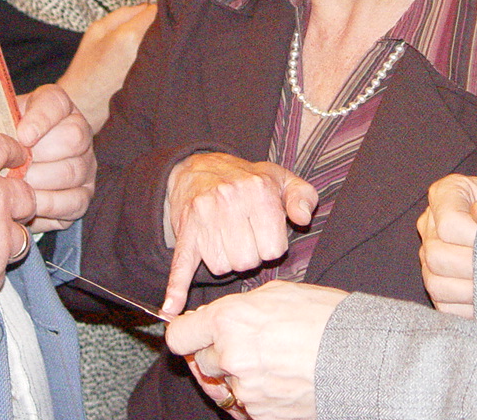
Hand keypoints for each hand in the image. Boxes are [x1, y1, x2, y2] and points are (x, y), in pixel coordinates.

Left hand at [17, 83, 94, 231]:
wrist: (19, 162)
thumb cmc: (5, 141)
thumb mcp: (0, 121)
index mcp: (57, 106)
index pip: (55, 103)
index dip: (41, 119)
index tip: (22, 136)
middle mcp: (79, 131)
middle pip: (73, 138)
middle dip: (39, 155)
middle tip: (15, 167)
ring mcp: (85, 164)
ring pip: (73, 171)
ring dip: (41, 181)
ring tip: (18, 186)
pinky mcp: (84, 194)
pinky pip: (75, 201)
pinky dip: (50, 204)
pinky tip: (30, 205)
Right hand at [58, 2, 156, 131]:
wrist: (83, 105)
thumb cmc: (86, 69)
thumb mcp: (95, 31)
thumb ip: (122, 13)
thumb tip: (145, 7)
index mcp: (129, 36)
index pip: (155, 10)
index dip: (151, 9)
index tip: (145, 14)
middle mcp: (145, 52)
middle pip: (166, 26)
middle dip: (159, 24)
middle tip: (147, 29)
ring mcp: (153, 69)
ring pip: (168, 43)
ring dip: (162, 41)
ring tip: (146, 47)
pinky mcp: (157, 82)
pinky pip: (166, 60)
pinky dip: (161, 58)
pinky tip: (147, 63)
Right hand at [161, 153, 317, 315]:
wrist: (200, 168)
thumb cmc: (248, 181)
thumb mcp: (282, 180)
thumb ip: (303, 197)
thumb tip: (303, 218)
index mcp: (258, 191)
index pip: (274, 250)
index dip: (272, 246)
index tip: (265, 234)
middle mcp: (230, 200)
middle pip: (246, 262)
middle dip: (249, 256)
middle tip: (245, 237)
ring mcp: (205, 216)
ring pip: (221, 267)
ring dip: (226, 261)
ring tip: (227, 239)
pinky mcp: (186, 231)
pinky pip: (181, 265)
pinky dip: (176, 289)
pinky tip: (172, 309)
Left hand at [167, 280, 347, 419]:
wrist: (358, 358)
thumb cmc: (324, 318)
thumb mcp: (276, 294)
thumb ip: (237, 307)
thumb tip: (213, 317)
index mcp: (227, 320)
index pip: (179, 335)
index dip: (187, 334)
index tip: (195, 333)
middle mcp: (229, 357)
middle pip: (203, 361)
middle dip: (220, 354)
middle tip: (251, 343)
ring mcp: (244, 390)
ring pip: (226, 384)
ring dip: (240, 376)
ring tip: (274, 361)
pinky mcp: (260, 415)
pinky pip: (246, 405)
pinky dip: (257, 395)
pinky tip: (280, 378)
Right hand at [416, 173, 476, 317]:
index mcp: (445, 193)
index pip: (449, 224)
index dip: (476, 238)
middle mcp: (429, 224)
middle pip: (437, 256)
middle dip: (474, 268)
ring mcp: (428, 255)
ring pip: (436, 284)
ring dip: (470, 291)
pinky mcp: (437, 282)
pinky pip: (443, 306)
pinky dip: (467, 309)